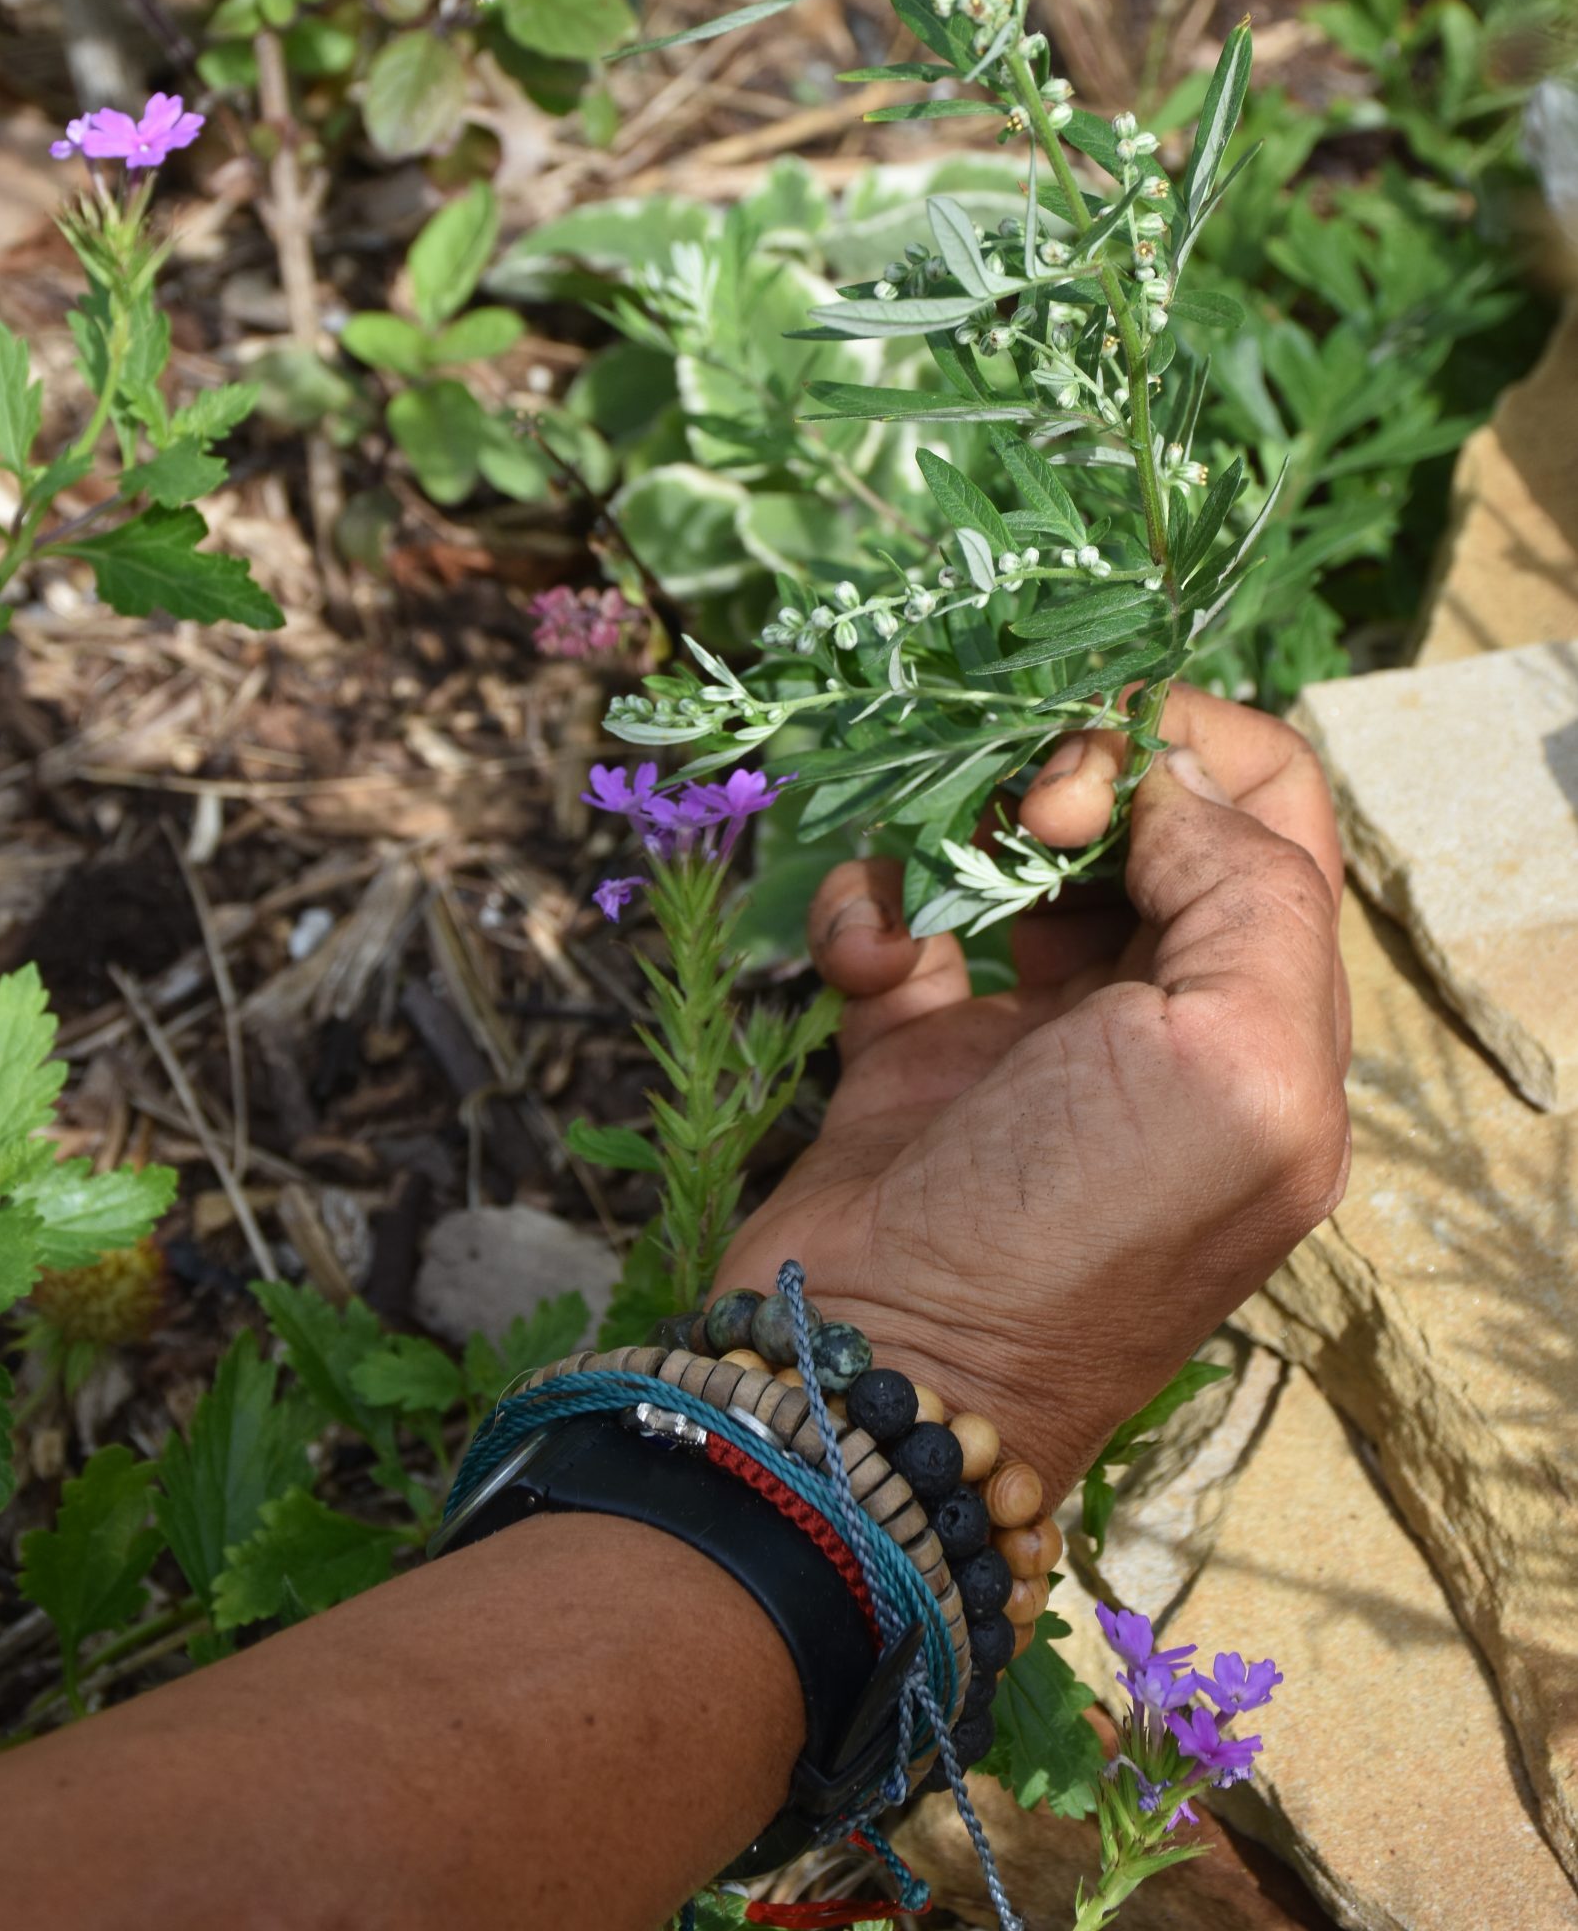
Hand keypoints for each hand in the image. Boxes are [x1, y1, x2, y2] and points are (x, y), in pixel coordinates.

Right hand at [725, 684, 1350, 1499]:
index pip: (1267, 811)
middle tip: (1014, 816)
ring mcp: (1039, 1036)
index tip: (1083, 794)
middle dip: (1065, 774)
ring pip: (1013, 851)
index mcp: (1269, 1025)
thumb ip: (1248, 898)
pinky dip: (869, 911)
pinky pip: (900, 921)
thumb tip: (1166, 788)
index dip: (1178, 757)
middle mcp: (1166, 1019)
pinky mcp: (918, 1051)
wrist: (873, 1376)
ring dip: (956, 831)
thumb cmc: (1074, 1237)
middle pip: (1142, 813)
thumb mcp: (1232, 1071)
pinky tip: (863, 966)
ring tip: (920, 886)